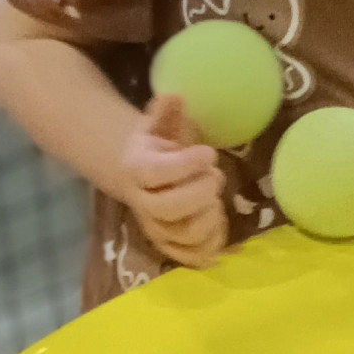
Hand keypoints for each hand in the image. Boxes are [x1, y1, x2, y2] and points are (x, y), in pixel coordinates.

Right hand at [117, 92, 228, 266]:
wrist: (133, 174)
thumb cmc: (154, 146)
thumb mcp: (155, 124)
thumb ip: (164, 111)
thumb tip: (175, 96)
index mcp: (137, 169)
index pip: (156, 173)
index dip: (185, 165)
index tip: (210, 153)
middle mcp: (141, 202)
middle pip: (167, 209)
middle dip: (198, 194)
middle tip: (216, 177)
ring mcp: (155, 227)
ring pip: (181, 234)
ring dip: (208, 219)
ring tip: (216, 201)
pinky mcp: (168, 244)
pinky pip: (189, 256)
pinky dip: (210, 248)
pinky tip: (220, 229)